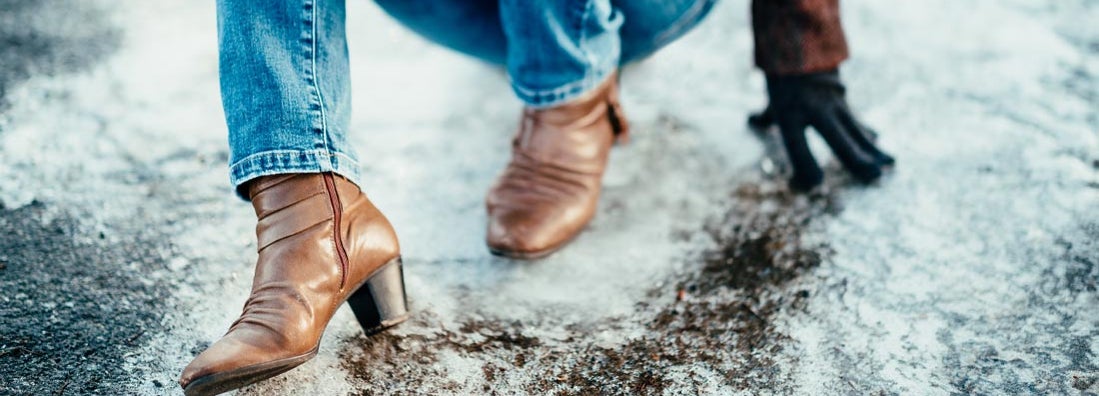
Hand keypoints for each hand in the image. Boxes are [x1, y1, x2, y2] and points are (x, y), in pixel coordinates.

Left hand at [747, 70, 893, 191]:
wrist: (802, 45)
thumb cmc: (783, 79)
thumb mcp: (770, 100)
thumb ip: (764, 117)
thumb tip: (752, 121)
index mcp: (790, 115)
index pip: (798, 147)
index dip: (805, 168)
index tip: (815, 183)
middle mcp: (814, 110)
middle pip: (839, 139)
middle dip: (856, 159)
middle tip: (873, 175)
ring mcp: (833, 104)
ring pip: (856, 131)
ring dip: (873, 150)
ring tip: (889, 165)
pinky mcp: (844, 101)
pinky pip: (857, 123)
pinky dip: (868, 136)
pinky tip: (881, 148)